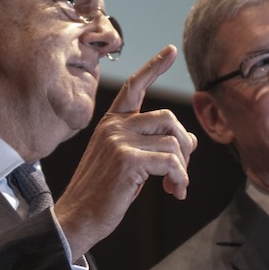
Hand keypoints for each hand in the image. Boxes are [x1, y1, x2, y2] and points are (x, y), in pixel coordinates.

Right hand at [54, 45, 197, 258]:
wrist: (78, 219)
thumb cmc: (103, 194)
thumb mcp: (129, 164)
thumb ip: (152, 146)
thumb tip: (191, 140)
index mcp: (110, 124)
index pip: (134, 87)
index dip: (154, 67)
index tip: (170, 50)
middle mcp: (113, 127)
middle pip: (168, 118)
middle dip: (183, 146)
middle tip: (180, 171)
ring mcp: (118, 141)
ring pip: (173, 142)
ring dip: (183, 169)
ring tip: (176, 187)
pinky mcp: (127, 160)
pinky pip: (170, 162)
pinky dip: (180, 179)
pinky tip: (175, 192)